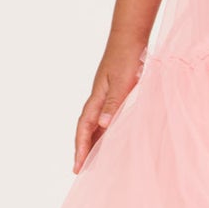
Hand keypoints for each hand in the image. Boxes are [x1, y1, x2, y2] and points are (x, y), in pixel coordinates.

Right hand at [74, 38, 146, 171]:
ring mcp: (104, 94)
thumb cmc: (128, 59)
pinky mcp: (114, 91)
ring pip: (94, 123)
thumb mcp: (123, 83)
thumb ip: (113, 104)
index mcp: (97, 98)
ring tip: (91, 159)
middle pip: (85, 128)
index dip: (81, 148)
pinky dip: (103, 129)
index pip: (84, 128)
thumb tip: (102, 125)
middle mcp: (98, 98)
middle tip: (79, 169)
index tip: (78, 166)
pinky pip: (104, 116)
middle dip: (82, 148)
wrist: (131, 38)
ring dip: (92, 141)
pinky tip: (109, 135)